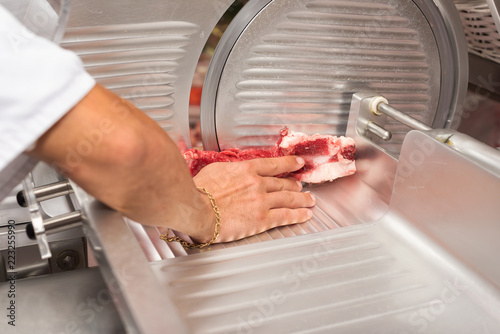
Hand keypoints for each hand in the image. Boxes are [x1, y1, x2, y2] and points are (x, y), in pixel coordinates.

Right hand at [190, 156, 315, 242]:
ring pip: (288, 198)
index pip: (273, 164)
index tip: (297, 163)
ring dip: (302, 199)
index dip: (288, 164)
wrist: (198, 208)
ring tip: (310, 200)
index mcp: (246, 169)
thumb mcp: (214, 170)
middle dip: (295, 184)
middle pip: (283, 182)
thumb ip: (229, 170)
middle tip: (302, 186)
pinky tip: (305, 215)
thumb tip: (230, 171)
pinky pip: (285, 215)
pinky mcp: (262, 219)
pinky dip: (298, 215)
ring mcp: (262, 201)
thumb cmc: (199, 190)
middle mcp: (258, 183)